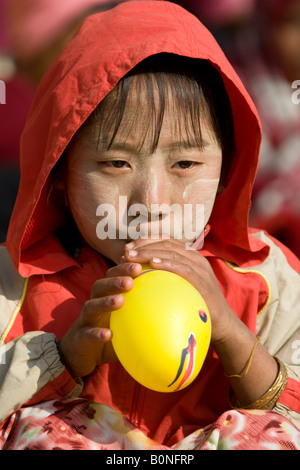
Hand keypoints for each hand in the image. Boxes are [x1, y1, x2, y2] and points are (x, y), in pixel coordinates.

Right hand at [58, 262, 142, 378]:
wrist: (79, 355)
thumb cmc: (107, 336)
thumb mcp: (125, 323)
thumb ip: (142, 315)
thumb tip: (172, 313)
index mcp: (104, 298)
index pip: (112, 277)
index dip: (123, 269)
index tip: (140, 265)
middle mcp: (93, 305)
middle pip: (99, 286)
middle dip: (114, 281)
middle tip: (131, 280)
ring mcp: (84, 321)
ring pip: (90, 306)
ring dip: (105, 302)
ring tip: (120, 301)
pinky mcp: (79, 338)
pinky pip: (87, 334)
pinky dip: (97, 333)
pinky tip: (108, 334)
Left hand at [123, 238, 234, 344]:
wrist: (221, 324)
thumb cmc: (195, 306)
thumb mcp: (179, 287)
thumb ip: (165, 277)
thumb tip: (137, 272)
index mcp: (190, 256)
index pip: (166, 241)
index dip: (146, 241)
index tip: (128, 247)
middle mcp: (196, 258)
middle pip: (167, 243)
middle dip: (144, 245)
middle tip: (126, 251)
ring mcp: (201, 268)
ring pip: (173, 252)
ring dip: (150, 252)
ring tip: (132, 256)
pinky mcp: (203, 280)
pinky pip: (183, 268)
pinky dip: (167, 263)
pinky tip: (152, 264)